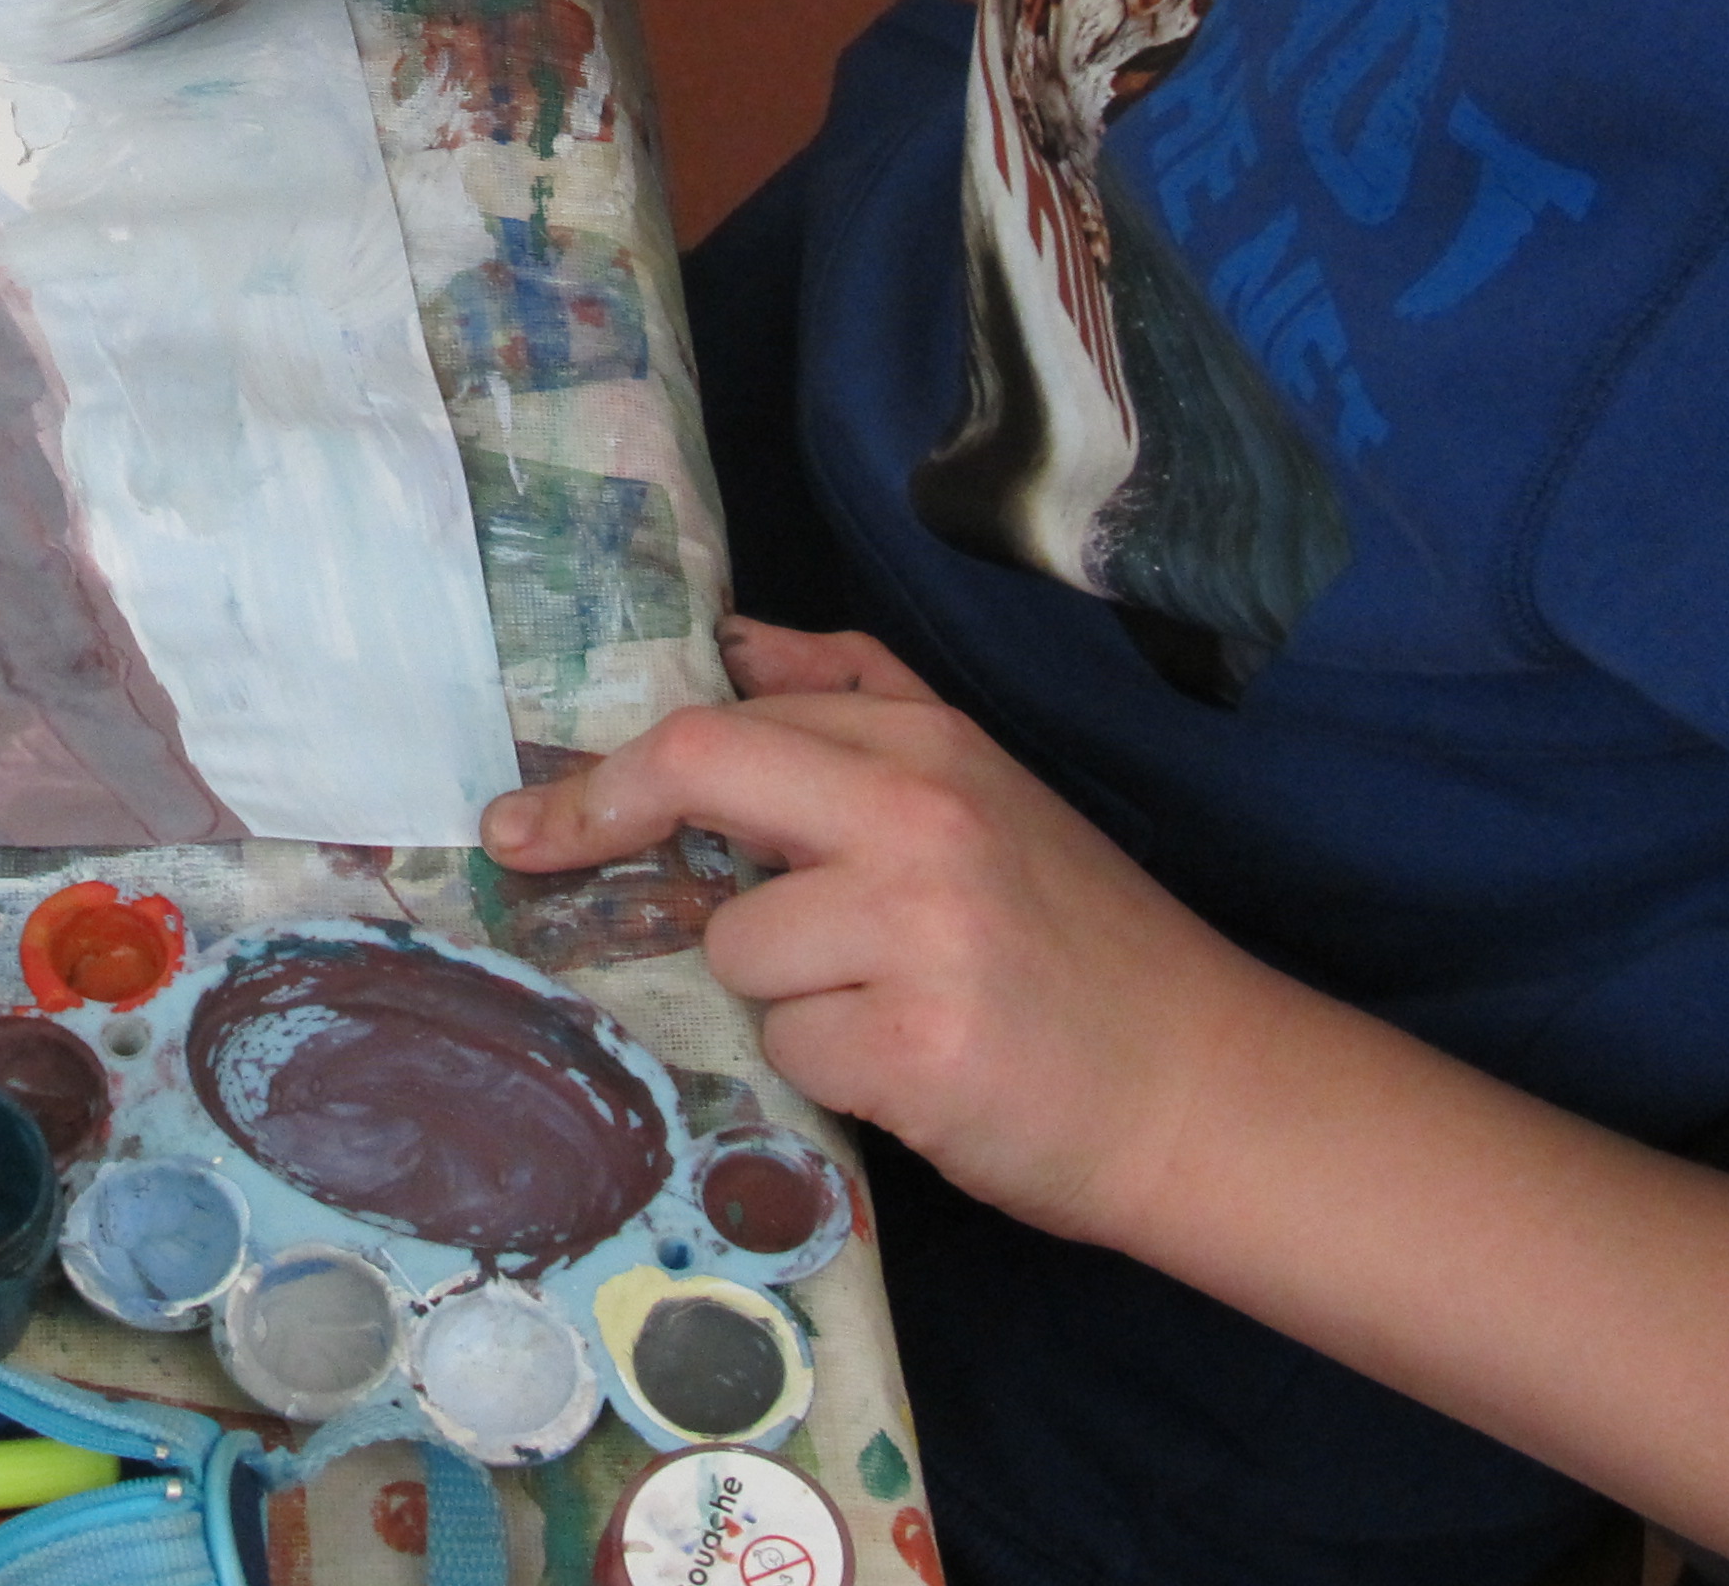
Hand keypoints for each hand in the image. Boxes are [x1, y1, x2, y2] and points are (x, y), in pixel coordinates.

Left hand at [481, 617, 1294, 1244]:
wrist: (1200, 1086)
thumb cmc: (1076, 941)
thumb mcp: (984, 786)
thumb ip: (859, 696)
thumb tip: (735, 642)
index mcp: (928, 747)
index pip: (726, 721)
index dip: (608, 769)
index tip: (527, 812)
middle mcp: (919, 817)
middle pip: (698, 774)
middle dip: (596, 819)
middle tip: (529, 854)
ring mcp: (917, 929)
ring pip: (736, 948)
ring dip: (780, 991)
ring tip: (881, 1004)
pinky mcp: (915, 1045)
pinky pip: (790, 1050)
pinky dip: (830, 1070)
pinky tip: (911, 1067)